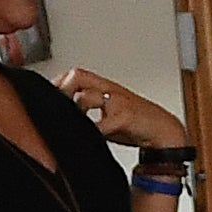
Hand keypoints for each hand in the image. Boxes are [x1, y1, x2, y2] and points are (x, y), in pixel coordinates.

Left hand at [54, 67, 184, 155]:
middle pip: (78, 77)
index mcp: (104, 87)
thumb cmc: (134, 124)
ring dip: (75, 111)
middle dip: (62, 90)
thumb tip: (62, 120)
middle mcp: (110, 90)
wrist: (163, 131)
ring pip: (87, 97)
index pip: (74, 75)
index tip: (47, 96)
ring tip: (73, 123)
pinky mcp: (125, 116)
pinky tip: (89, 136)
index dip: (58, 83)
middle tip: (57, 107)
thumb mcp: (107, 115)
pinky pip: (102, 123)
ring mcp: (118, 102)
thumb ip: (87, 113)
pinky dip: (92, 130)